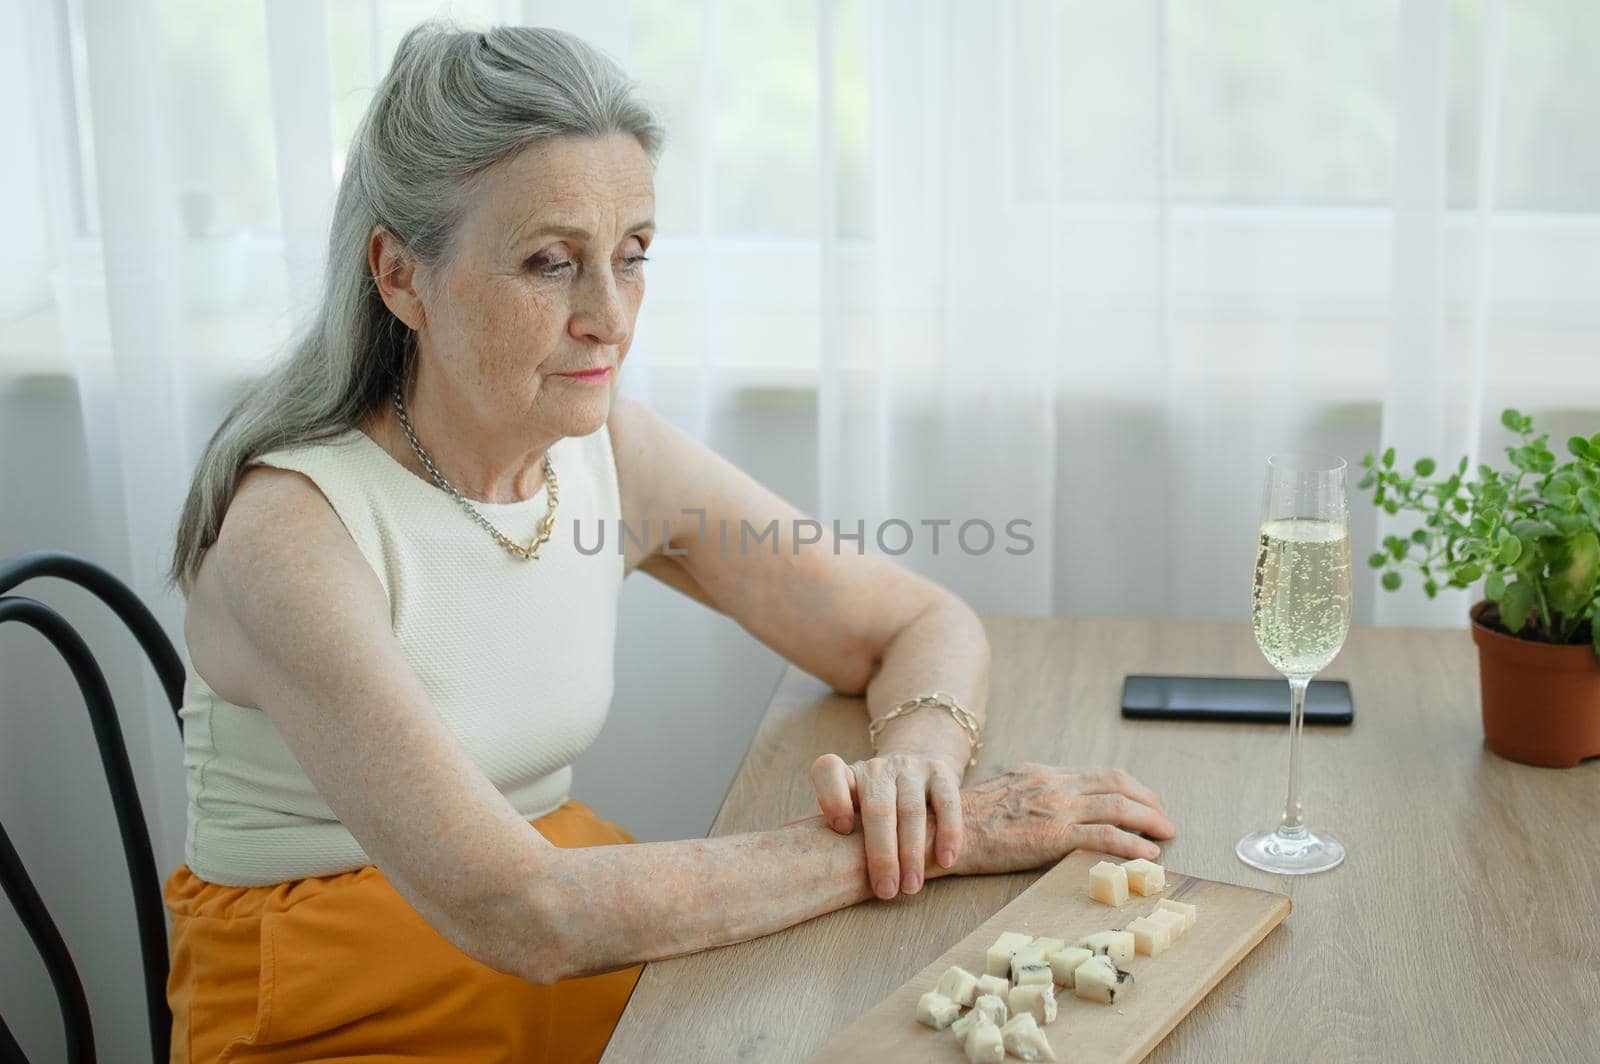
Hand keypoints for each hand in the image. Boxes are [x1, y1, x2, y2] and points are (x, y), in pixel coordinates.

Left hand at [810, 751, 962, 899]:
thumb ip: (834, 829)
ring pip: (911, 809)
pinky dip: (948, 832)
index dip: (831, 798)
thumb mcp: (853, 809)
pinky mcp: (940, 773)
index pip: (828, 771)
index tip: (841, 829)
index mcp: (848, 776)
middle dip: (881, 853)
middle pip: (877, 807)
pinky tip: (946, 860)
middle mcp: (877, 769)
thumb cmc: (877, 806)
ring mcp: (910, 768)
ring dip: (912, 852)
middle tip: (886, 891)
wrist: (918, 769)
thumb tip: (813, 862)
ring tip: (911, 887)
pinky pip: (946, 803)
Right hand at [946, 762, 1175, 875]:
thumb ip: (1032, 795)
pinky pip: (1104, 837)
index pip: (1099, 775)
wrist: (941, 832)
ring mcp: (1055, 809)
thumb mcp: (1004, 794)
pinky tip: (1147, 855)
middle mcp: (1053, 785)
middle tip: (1164, 820)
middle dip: (1148, 801)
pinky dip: (1132, 844)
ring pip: (1118, 807)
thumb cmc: (964, 821)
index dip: (1130, 788)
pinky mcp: (1052, 836)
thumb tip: (1053, 808)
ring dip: (1149, 821)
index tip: (1145, 802)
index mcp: (1043, 774)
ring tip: (1165, 836)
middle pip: (1117, 784)